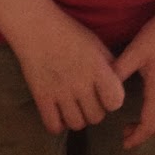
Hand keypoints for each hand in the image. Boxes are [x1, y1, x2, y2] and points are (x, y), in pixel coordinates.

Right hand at [13, 8, 125, 133]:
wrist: (37, 28)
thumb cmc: (70, 33)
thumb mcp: (96, 45)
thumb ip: (109, 66)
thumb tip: (117, 86)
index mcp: (97, 68)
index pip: (115, 102)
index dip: (113, 100)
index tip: (107, 93)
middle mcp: (81, 83)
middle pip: (96, 117)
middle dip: (95, 110)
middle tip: (89, 100)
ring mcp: (60, 92)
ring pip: (77, 124)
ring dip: (78, 118)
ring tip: (74, 107)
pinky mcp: (41, 97)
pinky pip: (54, 126)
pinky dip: (58, 124)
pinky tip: (59, 112)